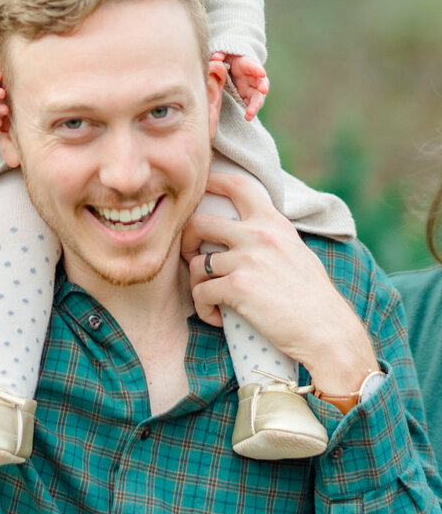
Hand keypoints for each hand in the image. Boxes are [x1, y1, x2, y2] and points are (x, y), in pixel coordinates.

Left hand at [182, 172, 378, 394]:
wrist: (328, 332)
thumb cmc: (314, 297)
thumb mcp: (296, 250)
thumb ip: (271, 235)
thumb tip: (249, 228)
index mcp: (273, 222)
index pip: (236, 185)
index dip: (210, 182)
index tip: (196, 192)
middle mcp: (258, 235)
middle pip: (199, 223)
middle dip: (186, 241)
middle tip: (193, 259)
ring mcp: (247, 260)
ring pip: (197, 263)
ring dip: (197, 283)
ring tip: (211, 299)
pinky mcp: (238, 287)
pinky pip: (201, 292)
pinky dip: (203, 307)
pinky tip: (216, 316)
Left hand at [212, 51, 268, 120]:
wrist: (233, 66)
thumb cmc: (229, 58)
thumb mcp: (224, 54)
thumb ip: (220, 54)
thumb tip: (216, 58)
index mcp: (247, 64)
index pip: (253, 65)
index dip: (257, 69)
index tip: (261, 73)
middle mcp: (253, 77)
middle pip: (261, 82)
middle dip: (263, 87)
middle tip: (263, 91)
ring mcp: (252, 87)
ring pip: (258, 96)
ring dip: (255, 105)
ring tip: (249, 114)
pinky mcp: (248, 96)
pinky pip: (251, 104)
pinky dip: (250, 111)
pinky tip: (247, 117)